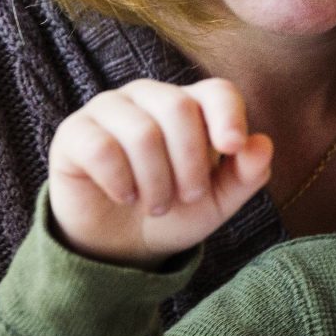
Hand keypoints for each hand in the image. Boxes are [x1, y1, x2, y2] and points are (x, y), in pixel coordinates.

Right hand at [46, 78, 273, 266]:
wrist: (119, 244)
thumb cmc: (171, 212)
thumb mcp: (216, 203)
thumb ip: (244, 176)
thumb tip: (262, 143)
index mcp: (189, 105)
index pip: (216, 91)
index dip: (228, 115)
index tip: (231, 147)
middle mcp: (148, 97)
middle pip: (178, 108)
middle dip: (189, 164)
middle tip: (186, 198)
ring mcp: (108, 110)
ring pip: (141, 131)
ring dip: (155, 181)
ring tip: (155, 205)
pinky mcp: (74, 133)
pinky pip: (101, 147)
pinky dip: (120, 181)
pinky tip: (123, 196)